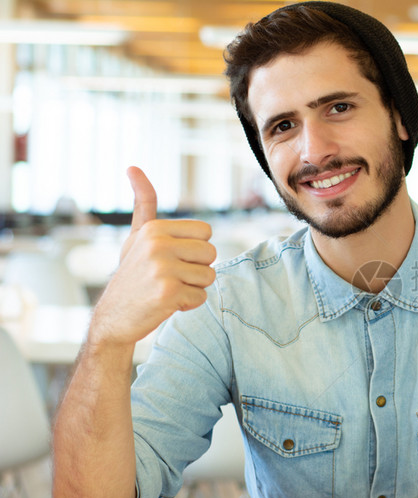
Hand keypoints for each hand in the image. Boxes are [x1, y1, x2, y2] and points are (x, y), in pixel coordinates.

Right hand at [88, 166, 216, 345]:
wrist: (114, 317)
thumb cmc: (132, 274)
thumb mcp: (137, 236)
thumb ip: (144, 203)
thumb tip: (133, 167)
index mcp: (154, 228)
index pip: (206, 232)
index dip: (195, 249)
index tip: (173, 258)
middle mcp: (157, 244)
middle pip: (211, 253)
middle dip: (197, 269)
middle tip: (171, 277)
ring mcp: (162, 268)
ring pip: (209, 276)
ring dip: (194, 287)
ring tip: (168, 289)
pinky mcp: (168, 292)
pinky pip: (201, 297)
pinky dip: (188, 304)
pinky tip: (166, 303)